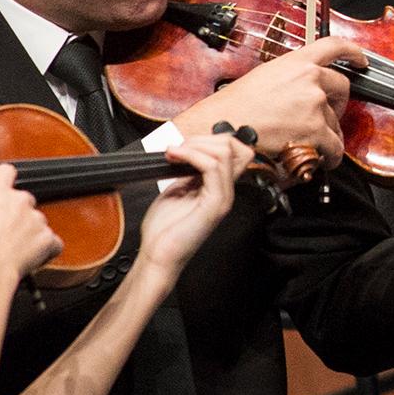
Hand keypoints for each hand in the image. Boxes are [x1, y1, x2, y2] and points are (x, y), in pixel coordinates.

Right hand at [0, 166, 60, 297]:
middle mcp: (21, 200)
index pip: (6, 172)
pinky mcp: (48, 236)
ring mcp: (37, 218)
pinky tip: (34, 258)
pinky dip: (47, 249)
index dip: (6, 179)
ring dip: (32, 233)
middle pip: (26, 200)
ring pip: (38, 222)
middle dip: (20, 215)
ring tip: (17, 251)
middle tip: (9, 233)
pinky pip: (53, 242)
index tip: (5, 185)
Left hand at [132, 128, 253, 271]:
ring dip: (195, 145)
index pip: (235, 151)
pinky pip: (212, 167)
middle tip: (179, 148)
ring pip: (225, 153)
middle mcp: (226, 191)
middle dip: (204, 139)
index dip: (212, 140)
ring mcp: (223, 198)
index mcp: (218, 188)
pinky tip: (175, 157)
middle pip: (235, 147)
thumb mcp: (177, 190)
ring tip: (174, 152)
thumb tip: (189, 153)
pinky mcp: (215, 204)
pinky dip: (192, 155)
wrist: (158, 255)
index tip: (184, 146)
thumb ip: (188, 173)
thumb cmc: (165, 230)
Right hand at [178, 40, 347, 162]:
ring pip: (336, 121)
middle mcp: (310, 80)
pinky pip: (335, 146)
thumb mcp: (263, 79)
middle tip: (324, 116)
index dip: (352, 52)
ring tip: (305, 142)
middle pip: (342, 88)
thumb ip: (289, 79)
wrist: (222, 128)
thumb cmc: (233, 108)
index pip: (333, 46)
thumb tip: (301, 92)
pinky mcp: (317, 130)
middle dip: (337, 103)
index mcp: (295, 63)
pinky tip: (318, 158)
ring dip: (326, 133)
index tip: (360, 59)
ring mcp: (316, 104)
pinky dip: (329, 155)